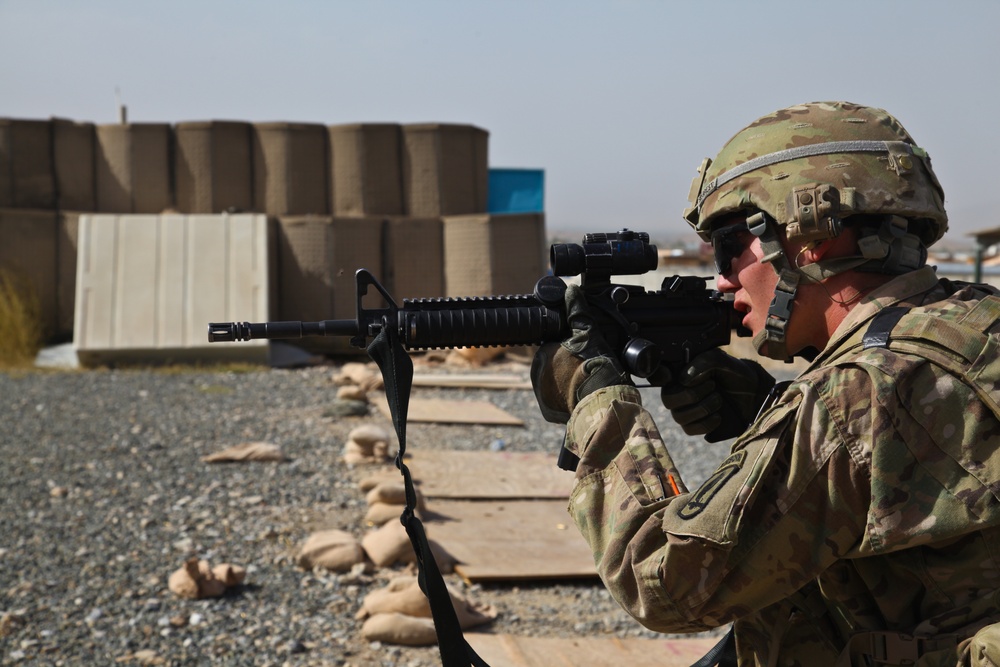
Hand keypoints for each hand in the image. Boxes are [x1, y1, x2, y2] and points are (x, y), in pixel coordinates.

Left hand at [530, 284, 631, 423]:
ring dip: (566, 381)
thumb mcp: (590, 335)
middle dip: (568, 364)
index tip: (584, 352)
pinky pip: (556, 401)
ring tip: (586, 381)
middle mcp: (536, 373)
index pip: (554, 344)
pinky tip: (581, 395)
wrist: (603, 403)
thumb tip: (571, 290)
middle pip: (553, 363)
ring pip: (554, 382)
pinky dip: (567, 399)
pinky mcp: (548, 411)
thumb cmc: (597, 368)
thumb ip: (578, 312)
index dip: (571, 347)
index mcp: (543, 353)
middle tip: (587, 367)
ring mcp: (541, 394)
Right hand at [659, 349, 775, 438]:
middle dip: (691, 394)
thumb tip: (683, 380)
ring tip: (719, 400)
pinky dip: (706, 423)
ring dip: (703, 408)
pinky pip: (690, 429)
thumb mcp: (722, 361)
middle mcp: (679, 391)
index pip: (657, 374)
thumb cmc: (737, 374)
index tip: (670, 376)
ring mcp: (686, 410)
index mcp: (681, 372)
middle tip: (712, 386)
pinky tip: (718, 416)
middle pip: (668, 399)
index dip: (658, 375)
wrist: (756, 397)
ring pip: (679, 416)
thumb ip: (703, 362)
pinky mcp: (695, 427)